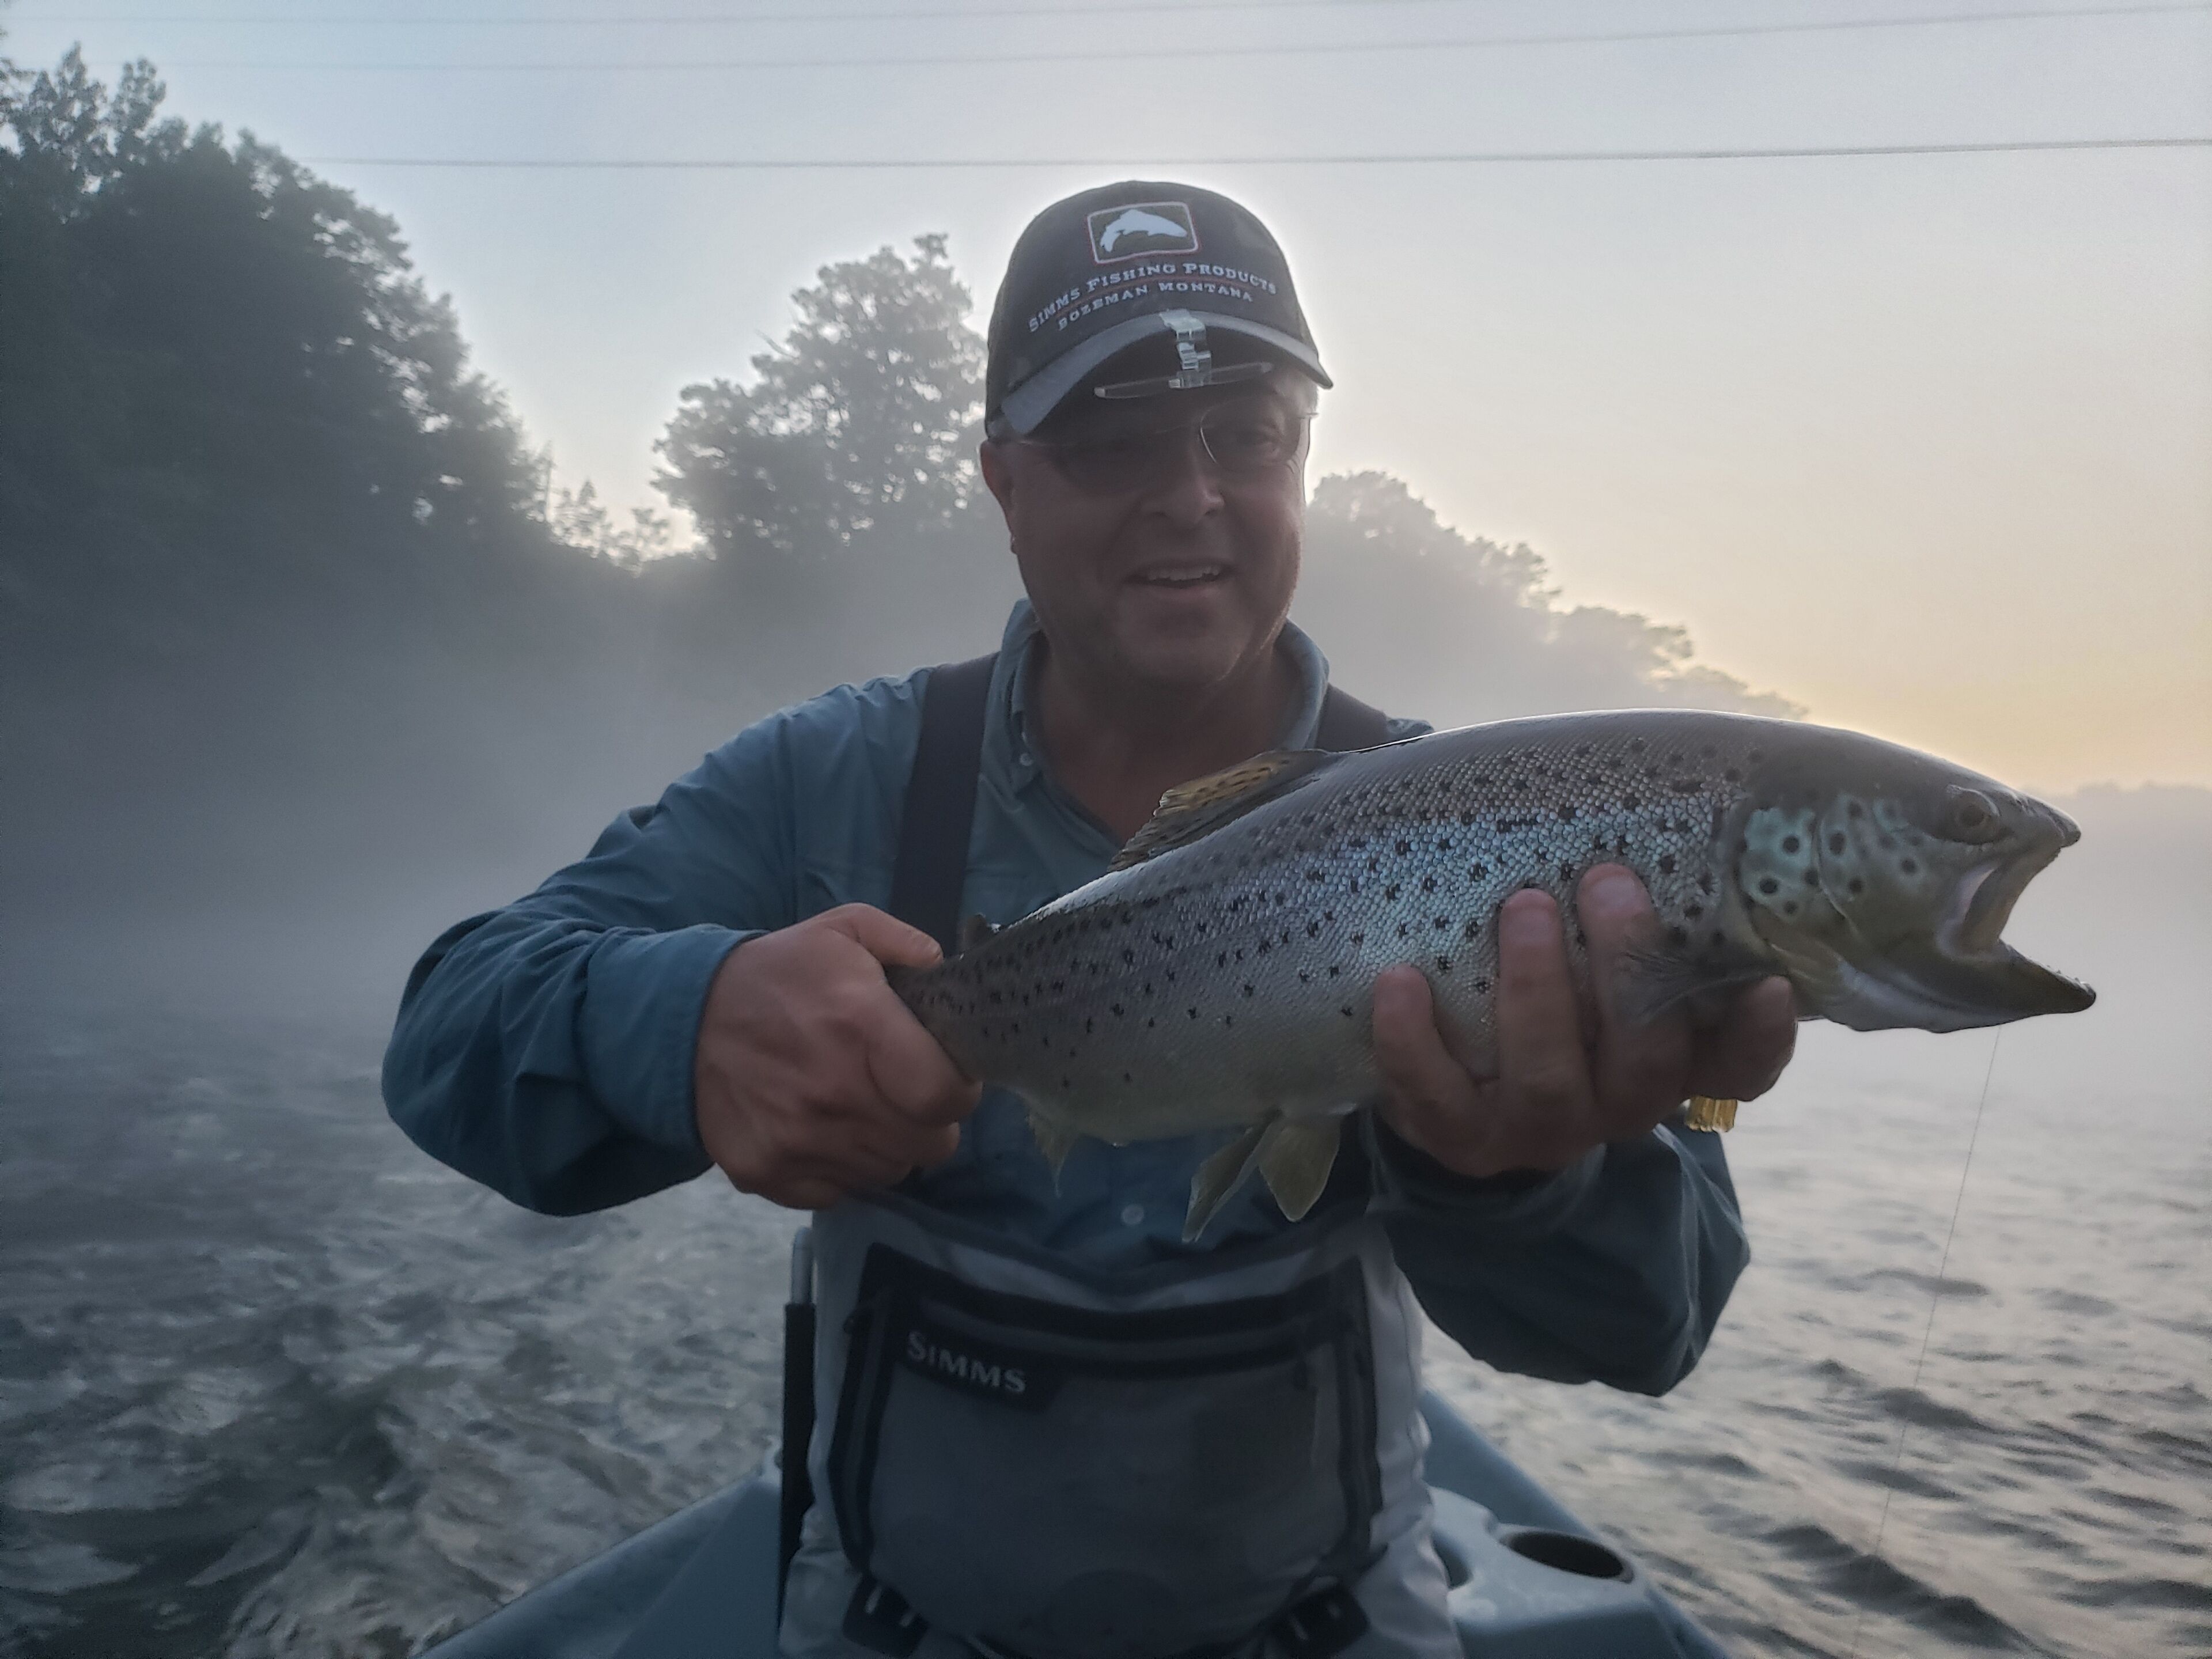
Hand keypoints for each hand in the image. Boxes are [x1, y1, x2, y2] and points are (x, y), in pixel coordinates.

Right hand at [694, 904, 981, 1209]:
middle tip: (908, 1092)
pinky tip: (826, 1129)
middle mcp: (832, 1094)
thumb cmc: (777, 974)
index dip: (961, 1091)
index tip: (950, 1077)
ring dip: (889, 1145)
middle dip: (931, 1120)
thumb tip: (945, 969)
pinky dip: (843, 1168)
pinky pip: (840, 1192)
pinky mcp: (766, 1174)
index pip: (945, 1097)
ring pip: (889, 1172)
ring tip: (863, 1105)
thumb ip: (905, 943)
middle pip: (929, 1145)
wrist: (681, 1019)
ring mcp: (796, 1142)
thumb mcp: (842, 930)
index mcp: (859, 1027)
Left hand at [1373, 865, 1795, 1180]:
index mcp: (1667, 1061)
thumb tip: (1642, 801)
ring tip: (1523, 908)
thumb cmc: (1548, 998)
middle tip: (1607, 882)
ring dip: (1536, 991)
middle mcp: (1616, 1106)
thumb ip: (1627, 916)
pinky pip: (1436, 1096)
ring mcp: (1538, 1130)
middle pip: (1644, 1060)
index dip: (1759, 1036)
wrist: (1458, 1092)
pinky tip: (1401, 980)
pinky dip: (1415, 1040)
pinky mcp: (1460, 1140)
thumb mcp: (1600, 968)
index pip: (1738, 1066)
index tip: (1771, 984)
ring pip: (1549, 1078)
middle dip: (1627, 968)